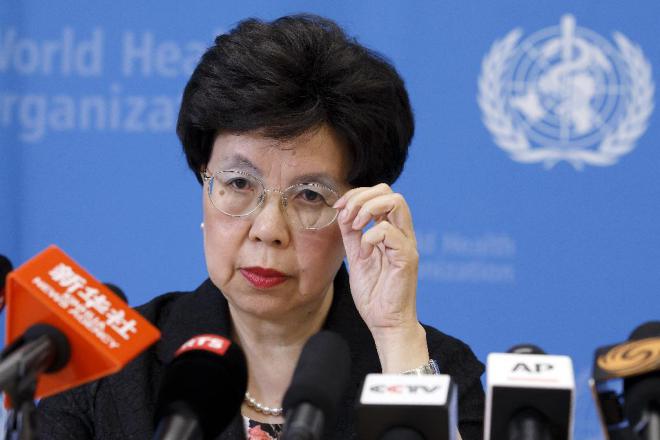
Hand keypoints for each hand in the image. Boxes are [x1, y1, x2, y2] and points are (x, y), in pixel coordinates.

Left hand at [333, 183, 419, 335]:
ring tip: (354, 227)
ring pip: (396, 203)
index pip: (381, 194)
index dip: (357, 194)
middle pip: (390, 192)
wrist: (385, 323)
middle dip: (362, 197)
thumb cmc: (374, 294)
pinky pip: (389, 231)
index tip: (339, 208)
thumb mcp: (356, 257)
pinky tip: (363, 253)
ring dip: (368, 209)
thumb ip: (352, 235)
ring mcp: (406, 244)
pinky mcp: (407, 258)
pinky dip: (369, 237)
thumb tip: (343, 212)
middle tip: (347, 217)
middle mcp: (402, 234)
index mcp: (391, 231)